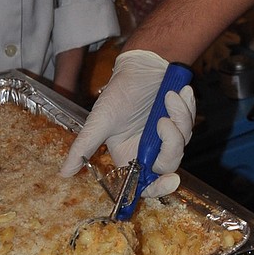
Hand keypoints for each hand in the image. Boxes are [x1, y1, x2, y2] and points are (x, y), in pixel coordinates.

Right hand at [60, 49, 195, 197]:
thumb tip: (63, 173)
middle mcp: (149, 150)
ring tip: (169, 96)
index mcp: (130, 156)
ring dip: (179, 118)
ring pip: (183, 142)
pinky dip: (186, 107)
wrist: (141, 66)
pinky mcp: (181, 121)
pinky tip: (179, 92)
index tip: (170, 180)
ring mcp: (167, 136)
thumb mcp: (99, 121)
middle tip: (164, 120)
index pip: (146, 184)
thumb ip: (83, 147)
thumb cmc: (118, 93)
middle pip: (169, 164)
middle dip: (171, 143)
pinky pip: (190, 122)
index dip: (159, 188)